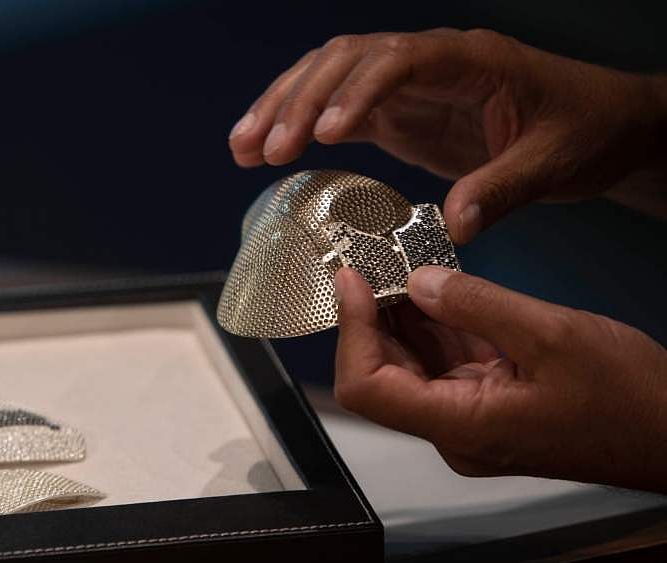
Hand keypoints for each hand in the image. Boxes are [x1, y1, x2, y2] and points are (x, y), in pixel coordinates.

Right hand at [228, 29, 666, 242]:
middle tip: (264, 148)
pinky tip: (265, 149)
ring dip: (282, 106)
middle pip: (347, 60)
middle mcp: (428, 61)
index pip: (400, 61)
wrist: (596, 121)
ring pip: (328, 75)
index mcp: (469, 60)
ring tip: (241, 147)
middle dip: (300, 101)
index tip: (327, 132)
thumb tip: (451, 228)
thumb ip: (501, 190)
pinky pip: (335, 106)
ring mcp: (406, 83)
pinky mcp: (395, 110)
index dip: (358, 92)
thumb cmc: (582, 129)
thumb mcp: (551, 162)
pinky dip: (298, 124)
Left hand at [332, 266, 666, 491]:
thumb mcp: (554, 335)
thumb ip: (478, 304)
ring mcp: (469, 419)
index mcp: (462, 426)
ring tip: (391, 261)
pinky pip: (443, 362)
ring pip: (409, 365)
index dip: (350, 330)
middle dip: (368, 315)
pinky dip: (431, 322)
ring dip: (397, 314)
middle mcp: (454, 430)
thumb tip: (417, 280)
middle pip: (381, 373)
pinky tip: (429, 284)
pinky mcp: (487, 403)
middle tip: (368, 259)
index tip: (351, 278)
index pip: (368, 387)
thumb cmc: (630, 398)